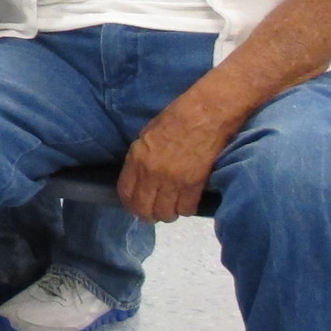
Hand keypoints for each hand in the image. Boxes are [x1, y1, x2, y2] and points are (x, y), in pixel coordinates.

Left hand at [116, 100, 231, 221]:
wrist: (204, 115)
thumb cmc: (175, 119)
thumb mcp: (146, 136)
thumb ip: (141, 158)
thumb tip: (139, 175)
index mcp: (137, 159)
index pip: (126, 193)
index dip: (129, 204)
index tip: (135, 207)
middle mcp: (152, 174)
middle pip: (144, 209)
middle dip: (147, 215)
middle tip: (153, 215)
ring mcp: (173, 181)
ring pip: (165, 213)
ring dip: (168, 214)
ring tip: (172, 208)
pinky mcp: (194, 185)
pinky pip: (186, 209)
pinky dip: (186, 210)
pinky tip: (187, 204)